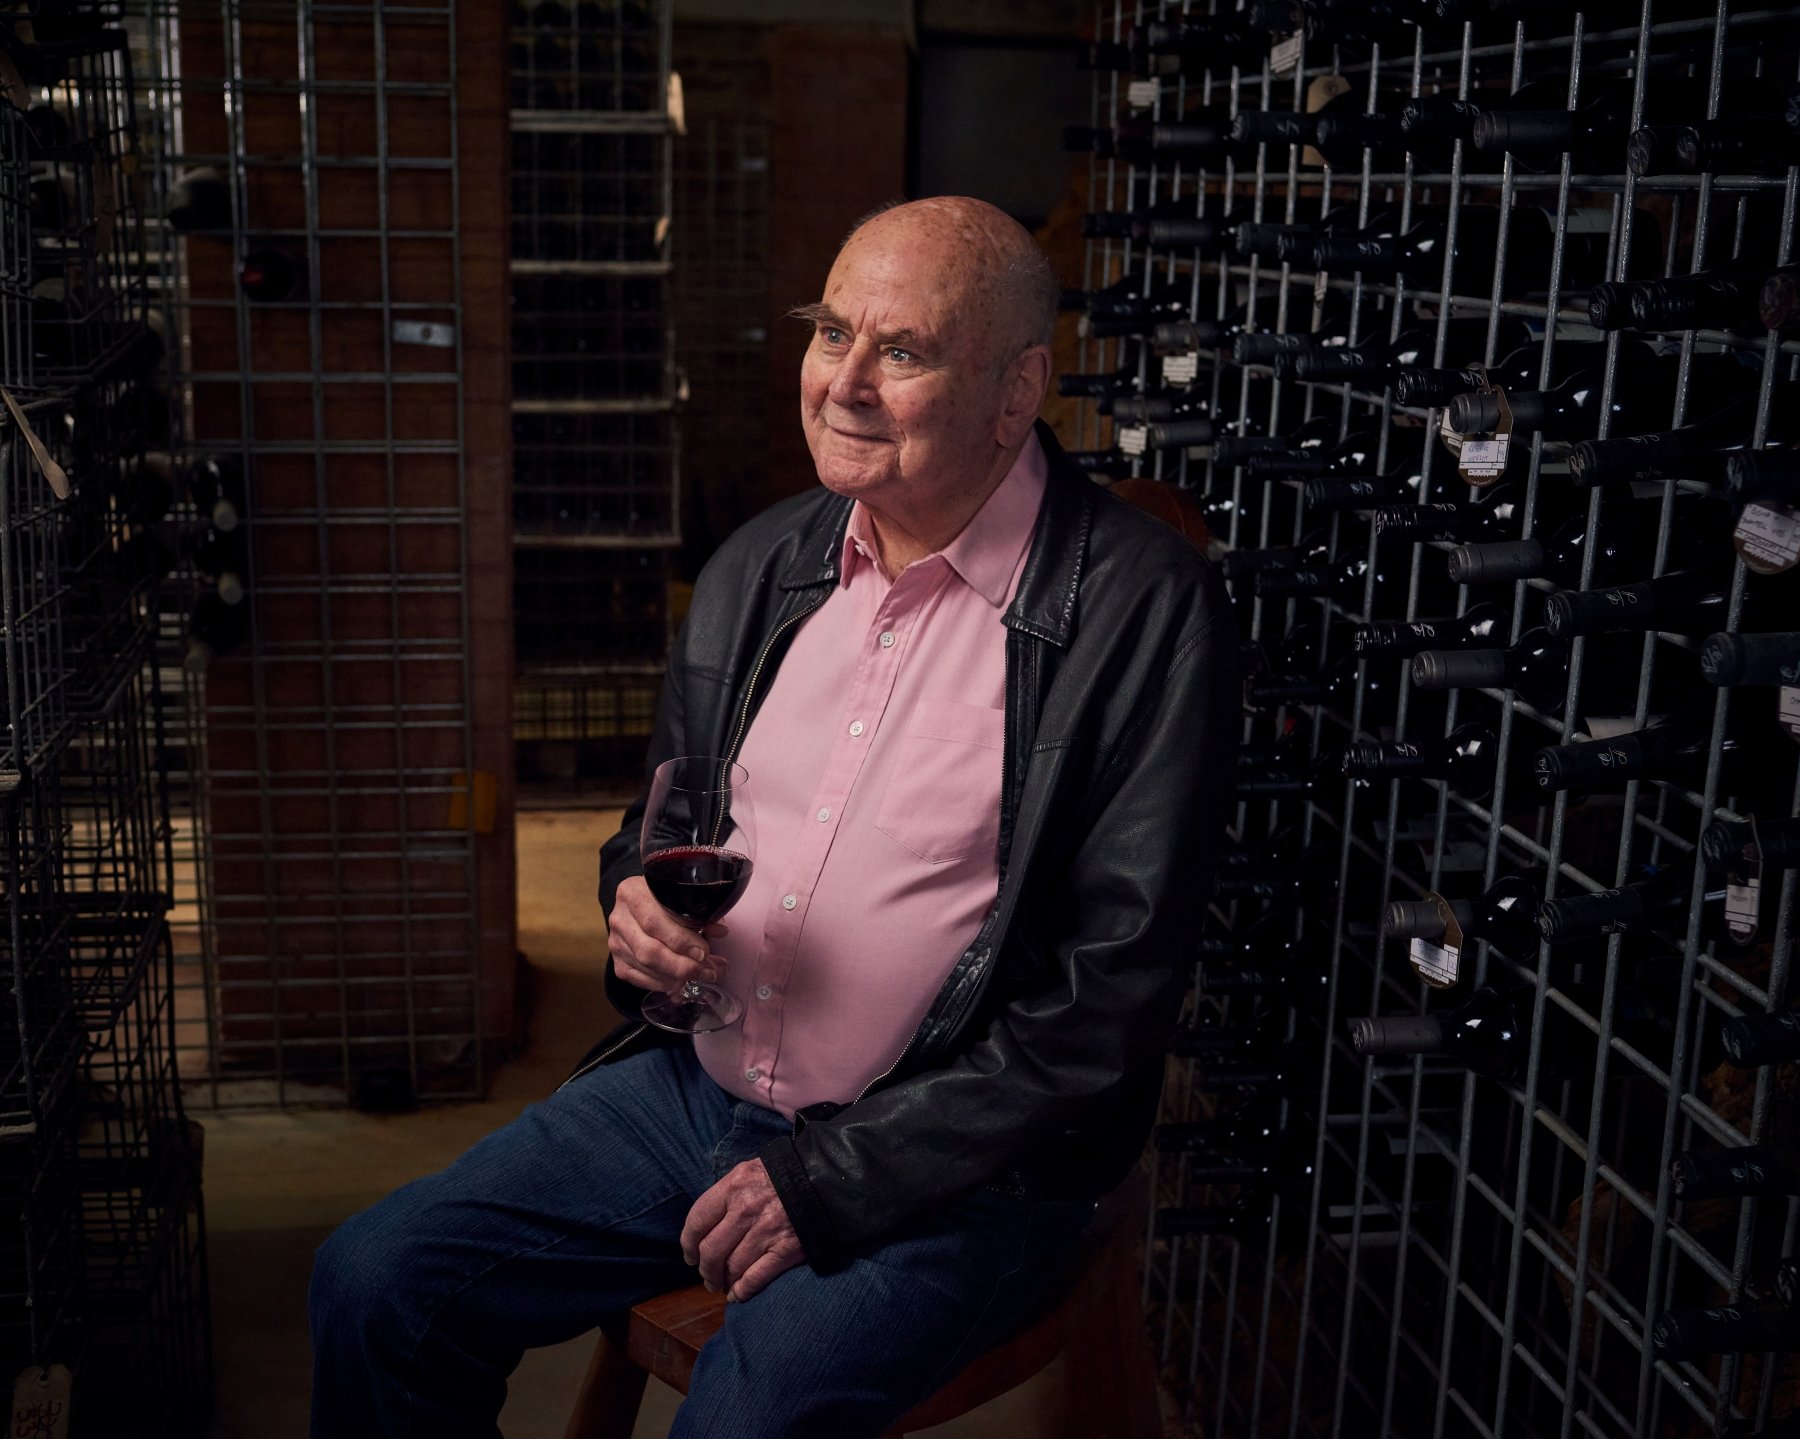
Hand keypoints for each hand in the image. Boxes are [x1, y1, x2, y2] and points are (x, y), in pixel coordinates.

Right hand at [608, 875, 727, 993]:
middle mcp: (620, 918)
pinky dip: (664, 983)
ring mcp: (616, 942)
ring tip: (702, 975)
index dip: (681, 940)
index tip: (704, 952)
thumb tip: (720, 931)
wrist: (642, 907)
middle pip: (649, 950)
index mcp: (632, 893)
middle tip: (708, 971)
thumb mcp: (682, 898)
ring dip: (678, 977)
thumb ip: (700, 913)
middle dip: (683, 965)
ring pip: (645, 967)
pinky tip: (681, 981)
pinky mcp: (618, 962)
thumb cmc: (667, 901)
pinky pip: (640, 979)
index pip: (654, 921)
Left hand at [682, 1159, 805, 1302]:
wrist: (826, 1180)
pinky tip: (737, 1294)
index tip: (690, 1256)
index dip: (688, 1244)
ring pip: (731, 1268)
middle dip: (705, 1270)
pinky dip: (742, 1291)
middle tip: (707, 1277)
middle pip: (711, 1251)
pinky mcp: (786, 1250)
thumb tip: (704, 1228)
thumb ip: (726, 1195)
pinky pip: (755, 1279)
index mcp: (735, 1185)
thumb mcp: (750, 1171)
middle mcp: (747, 1208)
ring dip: (722, 1281)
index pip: (697, 1221)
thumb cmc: (783, 1176)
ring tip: (722, 1284)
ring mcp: (767, 1231)